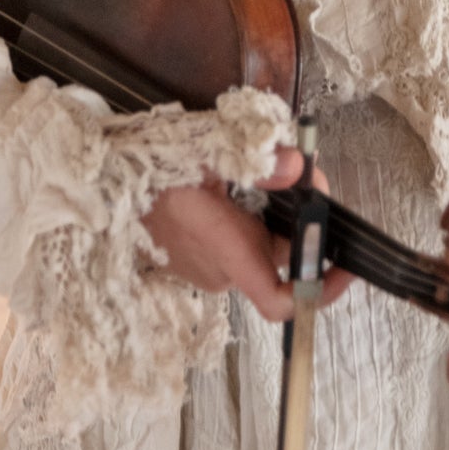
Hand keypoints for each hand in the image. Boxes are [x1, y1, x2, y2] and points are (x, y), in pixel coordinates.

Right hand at [141, 146, 353, 321]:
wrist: (102, 176)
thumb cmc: (151, 163)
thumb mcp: (205, 148)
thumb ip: (253, 158)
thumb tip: (297, 167)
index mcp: (226, 252)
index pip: (279, 301)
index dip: (320, 290)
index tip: (346, 264)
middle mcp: (220, 269)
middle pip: (282, 256)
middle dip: (301, 218)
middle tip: (305, 170)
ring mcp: (206, 265)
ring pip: (261, 244)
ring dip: (276, 212)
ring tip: (272, 167)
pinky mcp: (196, 254)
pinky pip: (238, 239)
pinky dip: (252, 214)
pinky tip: (241, 181)